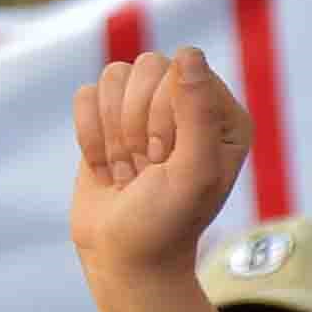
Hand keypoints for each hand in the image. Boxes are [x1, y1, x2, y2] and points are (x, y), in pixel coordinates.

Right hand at [71, 48, 250, 289]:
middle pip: (145, 67)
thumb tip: (188, 53)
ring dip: (113, 133)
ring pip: (113, 76)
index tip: (166, 160)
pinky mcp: (110, 119)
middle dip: (135, 125)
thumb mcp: (193, 172)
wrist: (125, 258)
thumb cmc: (167, 222)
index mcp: (224, 115)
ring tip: (130, 169)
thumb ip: (197, 112)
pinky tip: (107, 167)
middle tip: (147, 168)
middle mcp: (190, 104)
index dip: (164, 117)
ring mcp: (146, 109)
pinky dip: (89, 137)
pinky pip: (86, 95)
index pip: (182, 72)